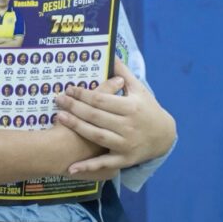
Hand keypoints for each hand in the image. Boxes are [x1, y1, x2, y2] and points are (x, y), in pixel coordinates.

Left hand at [55, 57, 175, 174]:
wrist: (165, 136)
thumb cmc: (148, 109)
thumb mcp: (139, 89)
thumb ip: (123, 73)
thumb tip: (111, 54)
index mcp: (131, 107)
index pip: (102, 99)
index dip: (83, 94)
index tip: (69, 89)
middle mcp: (128, 126)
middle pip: (96, 116)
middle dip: (75, 107)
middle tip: (57, 99)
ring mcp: (126, 144)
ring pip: (96, 135)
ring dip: (76, 127)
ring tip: (59, 117)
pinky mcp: (124, 159)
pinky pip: (104, 163)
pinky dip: (88, 166)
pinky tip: (71, 167)